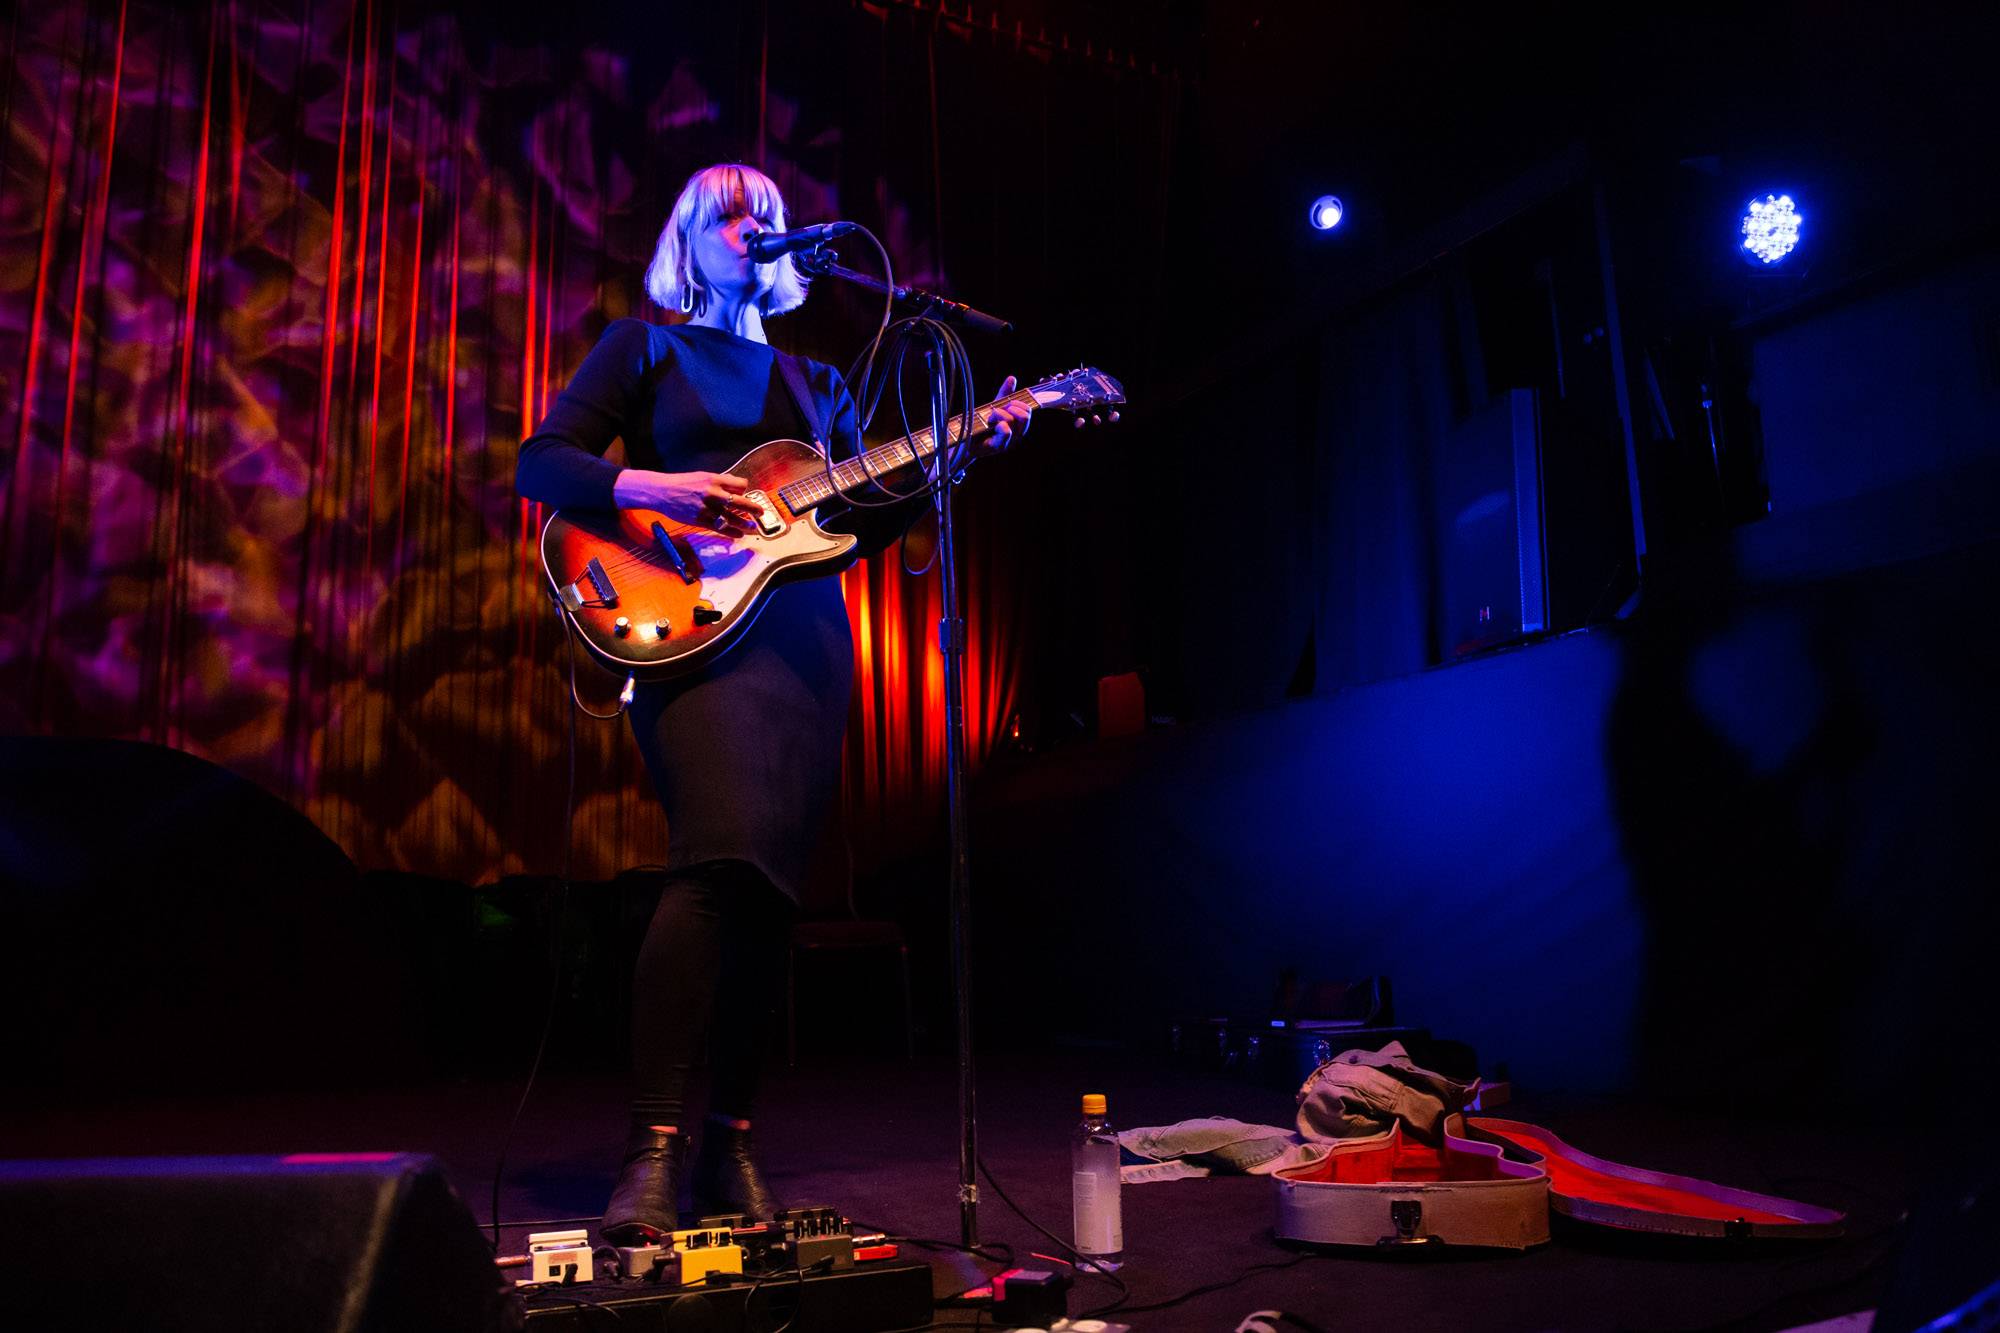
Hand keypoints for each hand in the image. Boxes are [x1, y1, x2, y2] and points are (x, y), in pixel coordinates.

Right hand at [612, 468, 761, 534]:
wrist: (662, 492)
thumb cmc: (682, 483)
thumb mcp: (702, 476)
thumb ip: (719, 481)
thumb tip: (735, 486)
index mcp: (714, 480)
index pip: (740, 485)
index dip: (745, 490)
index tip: (746, 494)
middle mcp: (713, 493)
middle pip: (741, 502)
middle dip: (754, 508)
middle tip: (761, 512)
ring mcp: (708, 508)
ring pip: (732, 518)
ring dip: (745, 524)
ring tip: (753, 528)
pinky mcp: (701, 520)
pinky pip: (721, 528)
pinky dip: (731, 533)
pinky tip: (738, 535)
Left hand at [973, 376, 1033, 456]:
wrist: (965, 441)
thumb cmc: (981, 425)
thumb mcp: (995, 406)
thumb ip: (1005, 394)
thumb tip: (1012, 378)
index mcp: (1019, 426)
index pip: (1028, 410)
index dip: (1018, 402)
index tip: (1006, 404)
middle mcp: (1017, 435)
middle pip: (1025, 416)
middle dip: (1010, 407)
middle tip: (997, 411)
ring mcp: (1009, 442)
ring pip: (1012, 420)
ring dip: (998, 414)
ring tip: (989, 419)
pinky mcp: (999, 447)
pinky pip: (1006, 431)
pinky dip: (997, 423)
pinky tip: (988, 426)